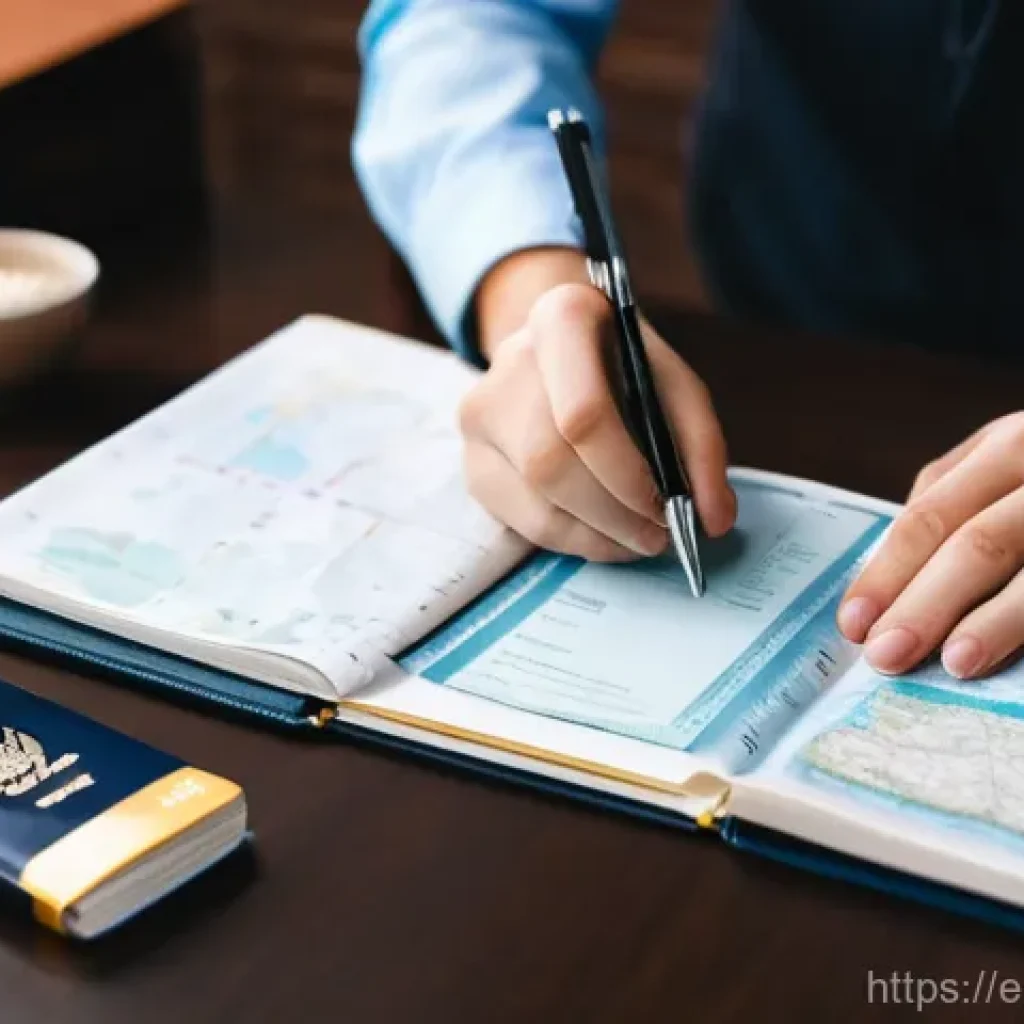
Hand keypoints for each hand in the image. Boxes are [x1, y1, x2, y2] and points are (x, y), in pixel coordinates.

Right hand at [460, 247, 735, 560]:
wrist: (558, 352)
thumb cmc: (623, 366)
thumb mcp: (673, 383)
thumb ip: (701, 446)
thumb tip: (714, 519)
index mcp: (562, 319)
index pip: (583, 413)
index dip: (626, 474)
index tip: (666, 507)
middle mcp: (507, 362)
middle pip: (552, 462)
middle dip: (613, 514)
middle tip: (659, 536)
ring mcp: (479, 414)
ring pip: (535, 498)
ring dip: (597, 535)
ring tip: (640, 540)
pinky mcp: (472, 461)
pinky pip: (520, 520)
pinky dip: (572, 540)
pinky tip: (605, 538)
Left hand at [838, 413, 1023, 678]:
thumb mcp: (1010, 455)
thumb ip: (955, 493)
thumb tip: (887, 563)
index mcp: (1012, 445)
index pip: (932, 515)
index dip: (888, 572)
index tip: (854, 623)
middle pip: (979, 541)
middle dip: (925, 604)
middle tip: (885, 656)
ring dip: (995, 621)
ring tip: (953, 662)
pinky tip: (1017, 663)